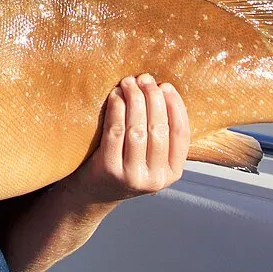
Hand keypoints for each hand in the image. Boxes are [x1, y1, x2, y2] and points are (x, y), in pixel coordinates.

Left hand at [67, 74, 190, 203]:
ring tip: (129, 82)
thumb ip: (161, 135)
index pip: (181, 134)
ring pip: (137, 129)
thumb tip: (165, 90)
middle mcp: (156, 179)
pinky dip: (116, 109)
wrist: (91, 193)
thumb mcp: (150, 158)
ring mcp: (132, 176)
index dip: (175, 106)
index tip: (167, 86)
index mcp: (173, 173)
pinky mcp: (109, 170)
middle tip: (145, 78)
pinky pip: (115, 132)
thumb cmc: (124, 166)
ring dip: (134, 100)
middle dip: (153, 98)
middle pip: (159, 128)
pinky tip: (115, 95)